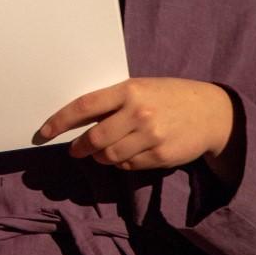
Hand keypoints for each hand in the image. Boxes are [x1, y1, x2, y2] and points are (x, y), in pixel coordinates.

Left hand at [38, 78, 236, 174]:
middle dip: (80, 147)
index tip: (44, 133)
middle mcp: (138, 112)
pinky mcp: (159, 155)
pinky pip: (128, 166)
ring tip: (108, 150)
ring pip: (108, 156)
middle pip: (94, 139)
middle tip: (76, 149)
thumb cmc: (169, 97)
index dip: (60, 122)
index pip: (84, 107)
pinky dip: (122, 163)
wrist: (211, 112)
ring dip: (102, 157)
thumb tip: (78, 122)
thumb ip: (113, 102)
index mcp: (129, 90)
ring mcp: (150, 136)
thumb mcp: (142, 88)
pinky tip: (132, 152)